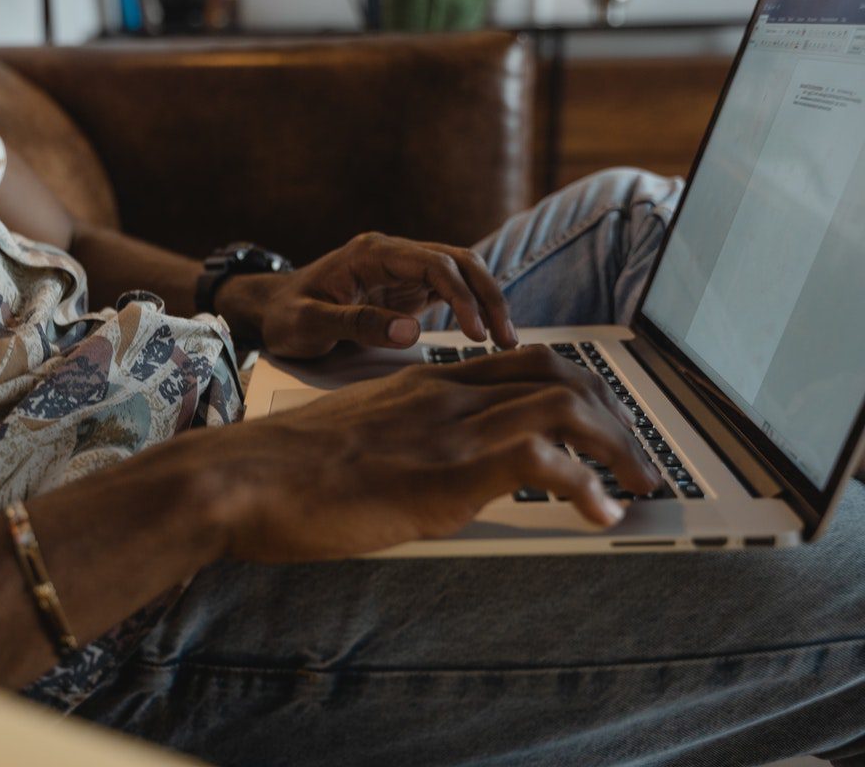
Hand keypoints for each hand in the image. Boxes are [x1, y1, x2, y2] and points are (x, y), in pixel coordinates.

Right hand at [206, 346, 659, 561]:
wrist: (239, 477)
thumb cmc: (280, 466)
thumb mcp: (352, 435)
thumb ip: (399, 438)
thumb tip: (424, 470)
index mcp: (423, 381)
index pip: (523, 362)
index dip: (576, 389)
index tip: (599, 425)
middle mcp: (445, 392)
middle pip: (560, 376)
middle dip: (615, 415)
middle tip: (635, 460)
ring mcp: (448, 427)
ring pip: (566, 408)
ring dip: (619, 447)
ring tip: (638, 487)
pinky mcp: (446, 470)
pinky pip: (543, 462)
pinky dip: (587, 487)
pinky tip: (599, 515)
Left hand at [215, 232, 517, 358]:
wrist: (270, 310)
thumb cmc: (285, 315)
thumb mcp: (311, 324)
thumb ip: (357, 324)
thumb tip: (410, 331)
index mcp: (372, 253)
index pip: (434, 263)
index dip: (462, 295)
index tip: (475, 332)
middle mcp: (393, 254)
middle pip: (459, 262)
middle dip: (488, 297)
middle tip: (505, 339)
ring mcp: (402, 270)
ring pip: (462, 273)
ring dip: (487, 302)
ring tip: (504, 340)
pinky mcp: (406, 289)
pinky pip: (451, 290)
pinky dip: (473, 308)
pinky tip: (487, 333)